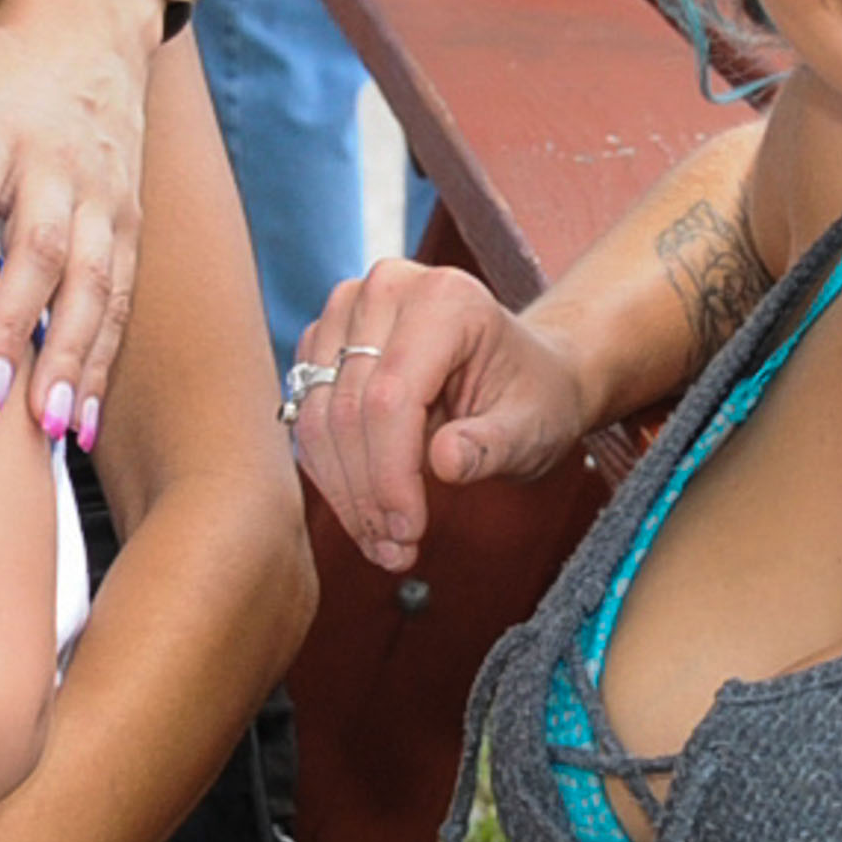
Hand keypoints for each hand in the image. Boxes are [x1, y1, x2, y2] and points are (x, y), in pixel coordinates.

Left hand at [0, 0, 159, 445]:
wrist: (90, 37)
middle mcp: (57, 167)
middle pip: (39, 253)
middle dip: (10, 329)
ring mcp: (101, 199)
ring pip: (93, 286)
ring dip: (69, 359)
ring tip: (41, 428)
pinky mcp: (128, 225)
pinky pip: (119, 300)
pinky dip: (100, 361)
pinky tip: (77, 421)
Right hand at [286, 259, 592, 575]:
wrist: (524, 371)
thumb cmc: (534, 396)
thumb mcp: (533, 427)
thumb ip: (492, 445)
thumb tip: (445, 463)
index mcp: (445, 300)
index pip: (390, 398)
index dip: (391, 476)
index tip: (409, 533)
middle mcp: (386, 291)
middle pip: (347, 410)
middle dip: (367, 494)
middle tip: (395, 550)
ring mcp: (347, 311)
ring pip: (317, 418)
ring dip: (344, 492)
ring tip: (383, 540)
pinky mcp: (324, 340)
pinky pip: (307, 417)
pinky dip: (332, 473)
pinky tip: (366, 510)